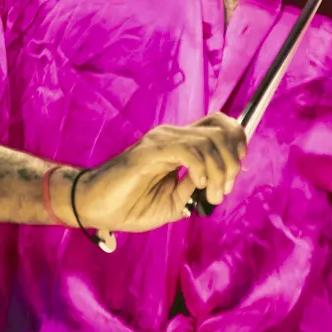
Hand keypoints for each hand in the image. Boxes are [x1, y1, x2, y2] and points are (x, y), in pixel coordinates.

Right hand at [68, 113, 246, 251]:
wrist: (96, 206)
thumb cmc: (130, 205)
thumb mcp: (174, 202)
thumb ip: (194, 190)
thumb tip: (215, 184)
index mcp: (179, 144)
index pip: (217, 125)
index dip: (236, 140)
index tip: (236, 171)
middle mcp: (172, 135)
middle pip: (219, 129)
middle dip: (231, 161)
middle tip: (223, 190)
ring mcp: (161, 141)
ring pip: (207, 141)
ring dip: (218, 170)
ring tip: (211, 195)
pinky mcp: (150, 151)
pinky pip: (187, 151)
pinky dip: (200, 168)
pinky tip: (197, 184)